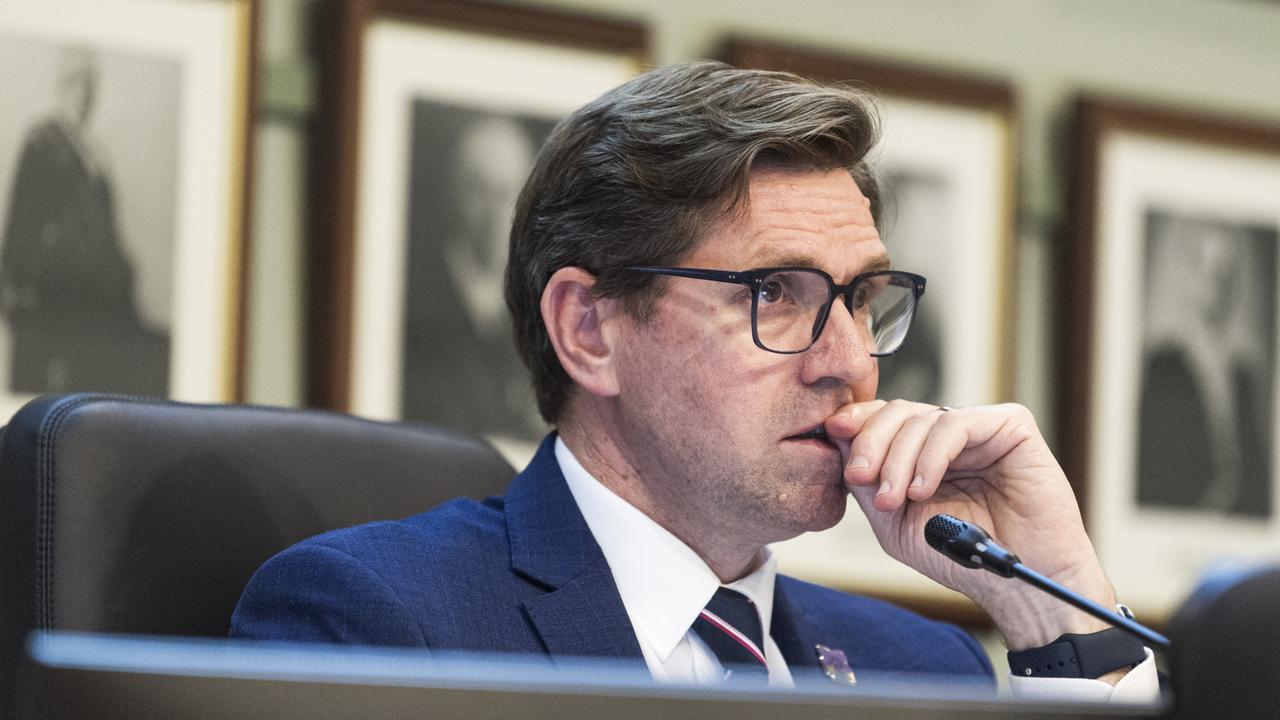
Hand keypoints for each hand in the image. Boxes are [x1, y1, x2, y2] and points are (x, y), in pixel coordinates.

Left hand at [824, 400, 1117, 651]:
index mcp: (922, 450)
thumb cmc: (959, 556)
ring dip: (899, 459)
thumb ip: (867, 480)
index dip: (856, 420)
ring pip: (923, 418)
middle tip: (860, 477)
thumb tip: (837, 433)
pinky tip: (922, 489)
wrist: (1018, 584)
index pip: (883, 418)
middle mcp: (950, 435)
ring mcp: (981, 428)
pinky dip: (931, 456)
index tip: (832, 432)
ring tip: (895, 499)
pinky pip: (957, 425)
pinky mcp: (1011, 427)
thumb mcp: (894, 521)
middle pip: (897, 412)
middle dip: (871, 442)